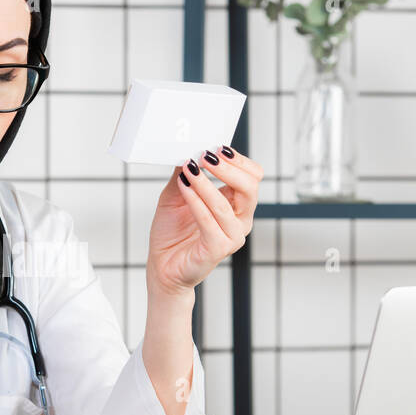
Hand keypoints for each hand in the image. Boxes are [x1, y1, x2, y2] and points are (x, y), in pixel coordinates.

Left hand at [147, 146, 263, 297]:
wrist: (163, 267)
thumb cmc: (173, 233)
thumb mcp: (176, 194)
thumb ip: (185, 173)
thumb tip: (188, 151)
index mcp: (237, 204)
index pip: (252, 176)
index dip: (237, 160)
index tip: (215, 148)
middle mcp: (240, 220)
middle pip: (250, 186)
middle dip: (228, 168)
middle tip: (205, 156)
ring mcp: (232, 236)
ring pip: (227, 203)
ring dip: (206, 183)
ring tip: (188, 170)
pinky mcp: (219, 249)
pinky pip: (209, 220)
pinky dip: (196, 201)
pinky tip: (184, 187)